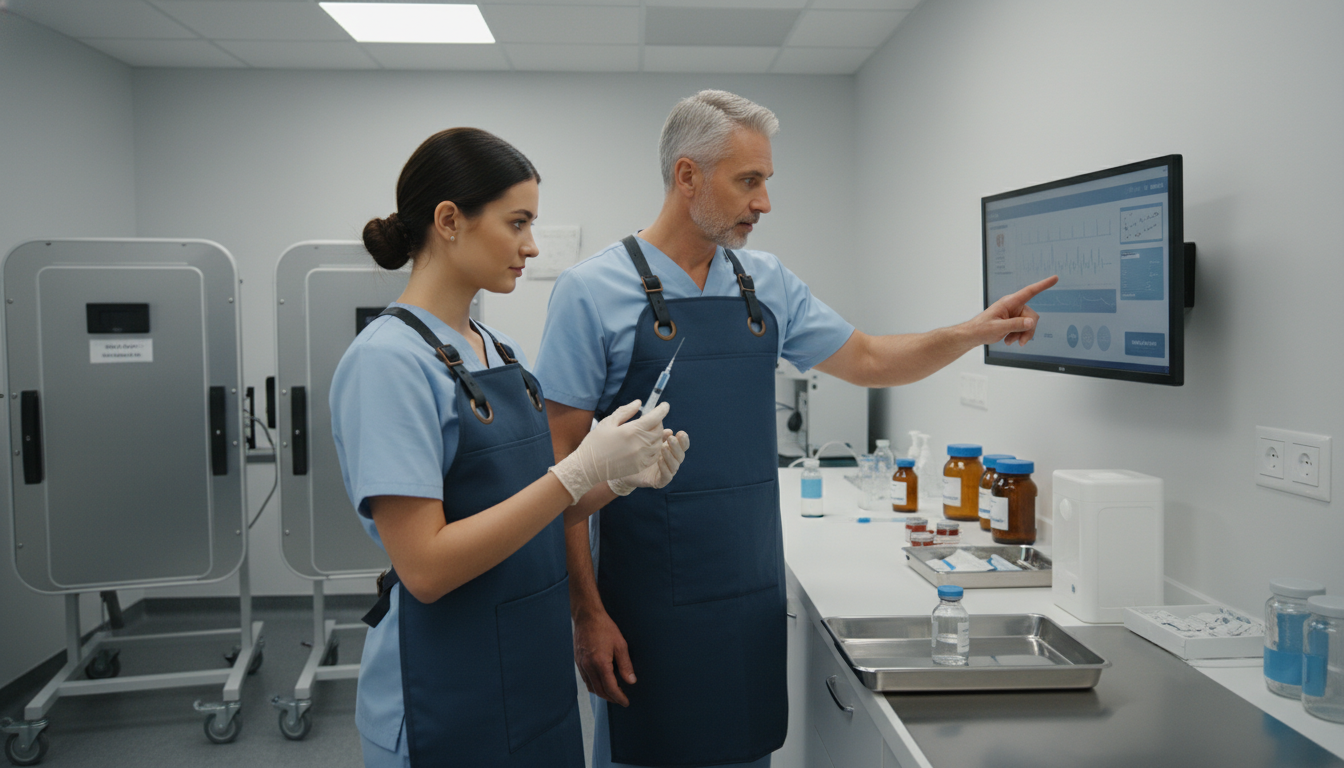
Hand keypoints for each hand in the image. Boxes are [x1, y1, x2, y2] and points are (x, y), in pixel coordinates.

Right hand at [549, 400, 668, 502]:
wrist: (588, 467)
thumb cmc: (596, 442)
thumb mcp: (608, 422)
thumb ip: (625, 412)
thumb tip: (639, 403)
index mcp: (631, 431)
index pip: (655, 418)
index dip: (662, 410)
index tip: (665, 405)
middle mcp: (639, 444)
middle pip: (659, 430)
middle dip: (658, 423)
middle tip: (652, 420)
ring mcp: (641, 457)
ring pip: (658, 443)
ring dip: (657, 436)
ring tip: (648, 432)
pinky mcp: (640, 466)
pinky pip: (654, 455)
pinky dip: (654, 448)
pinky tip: (647, 445)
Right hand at [573, 607, 635, 706]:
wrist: (587, 617)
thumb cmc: (605, 628)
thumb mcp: (620, 645)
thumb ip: (625, 665)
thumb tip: (631, 681)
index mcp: (600, 663)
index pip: (610, 688)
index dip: (619, 697)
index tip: (625, 702)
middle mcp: (588, 667)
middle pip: (599, 691)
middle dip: (611, 698)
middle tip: (621, 699)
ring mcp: (581, 665)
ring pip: (591, 687)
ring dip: (602, 693)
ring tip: (612, 693)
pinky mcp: (578, 661)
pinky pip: (585, 679)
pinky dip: (593, 685)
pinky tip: (601, 683)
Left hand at [609, 430, 689, 495]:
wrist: (624, 468)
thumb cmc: (636, 451)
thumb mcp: (646, 440)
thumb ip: (657, 434)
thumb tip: (669, 431)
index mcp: (670, 450)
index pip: (682, 445)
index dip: (683, 440)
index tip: (680, 433)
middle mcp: (670, 461)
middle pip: (680, 455)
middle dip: (677, 447)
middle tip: (671, 439)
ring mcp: (666, 472)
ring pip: (674, 466)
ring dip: (670, 456)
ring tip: (664, 448)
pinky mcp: (659, 481)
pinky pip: (666, 477)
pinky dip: (665, 469)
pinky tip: (659, 461)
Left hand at [963, 275, 1058, 346]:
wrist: (973, 335)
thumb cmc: (981, 329)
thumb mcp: (998, 328)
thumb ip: (1015, 325)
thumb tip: (1031, 322)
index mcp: (1009, 302)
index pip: (1029, 291)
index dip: (1043, 285)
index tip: (1055, 278)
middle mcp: (1013, 306)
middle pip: (1031, 316)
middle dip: (1028, 330)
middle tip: (1021, 342)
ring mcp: (1013, 313)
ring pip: (1029, 324)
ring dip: (1022, 334)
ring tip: (1010, 341)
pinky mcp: (1013, 320)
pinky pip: (1023, 327)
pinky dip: (1018, 336)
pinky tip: (1008, 340)